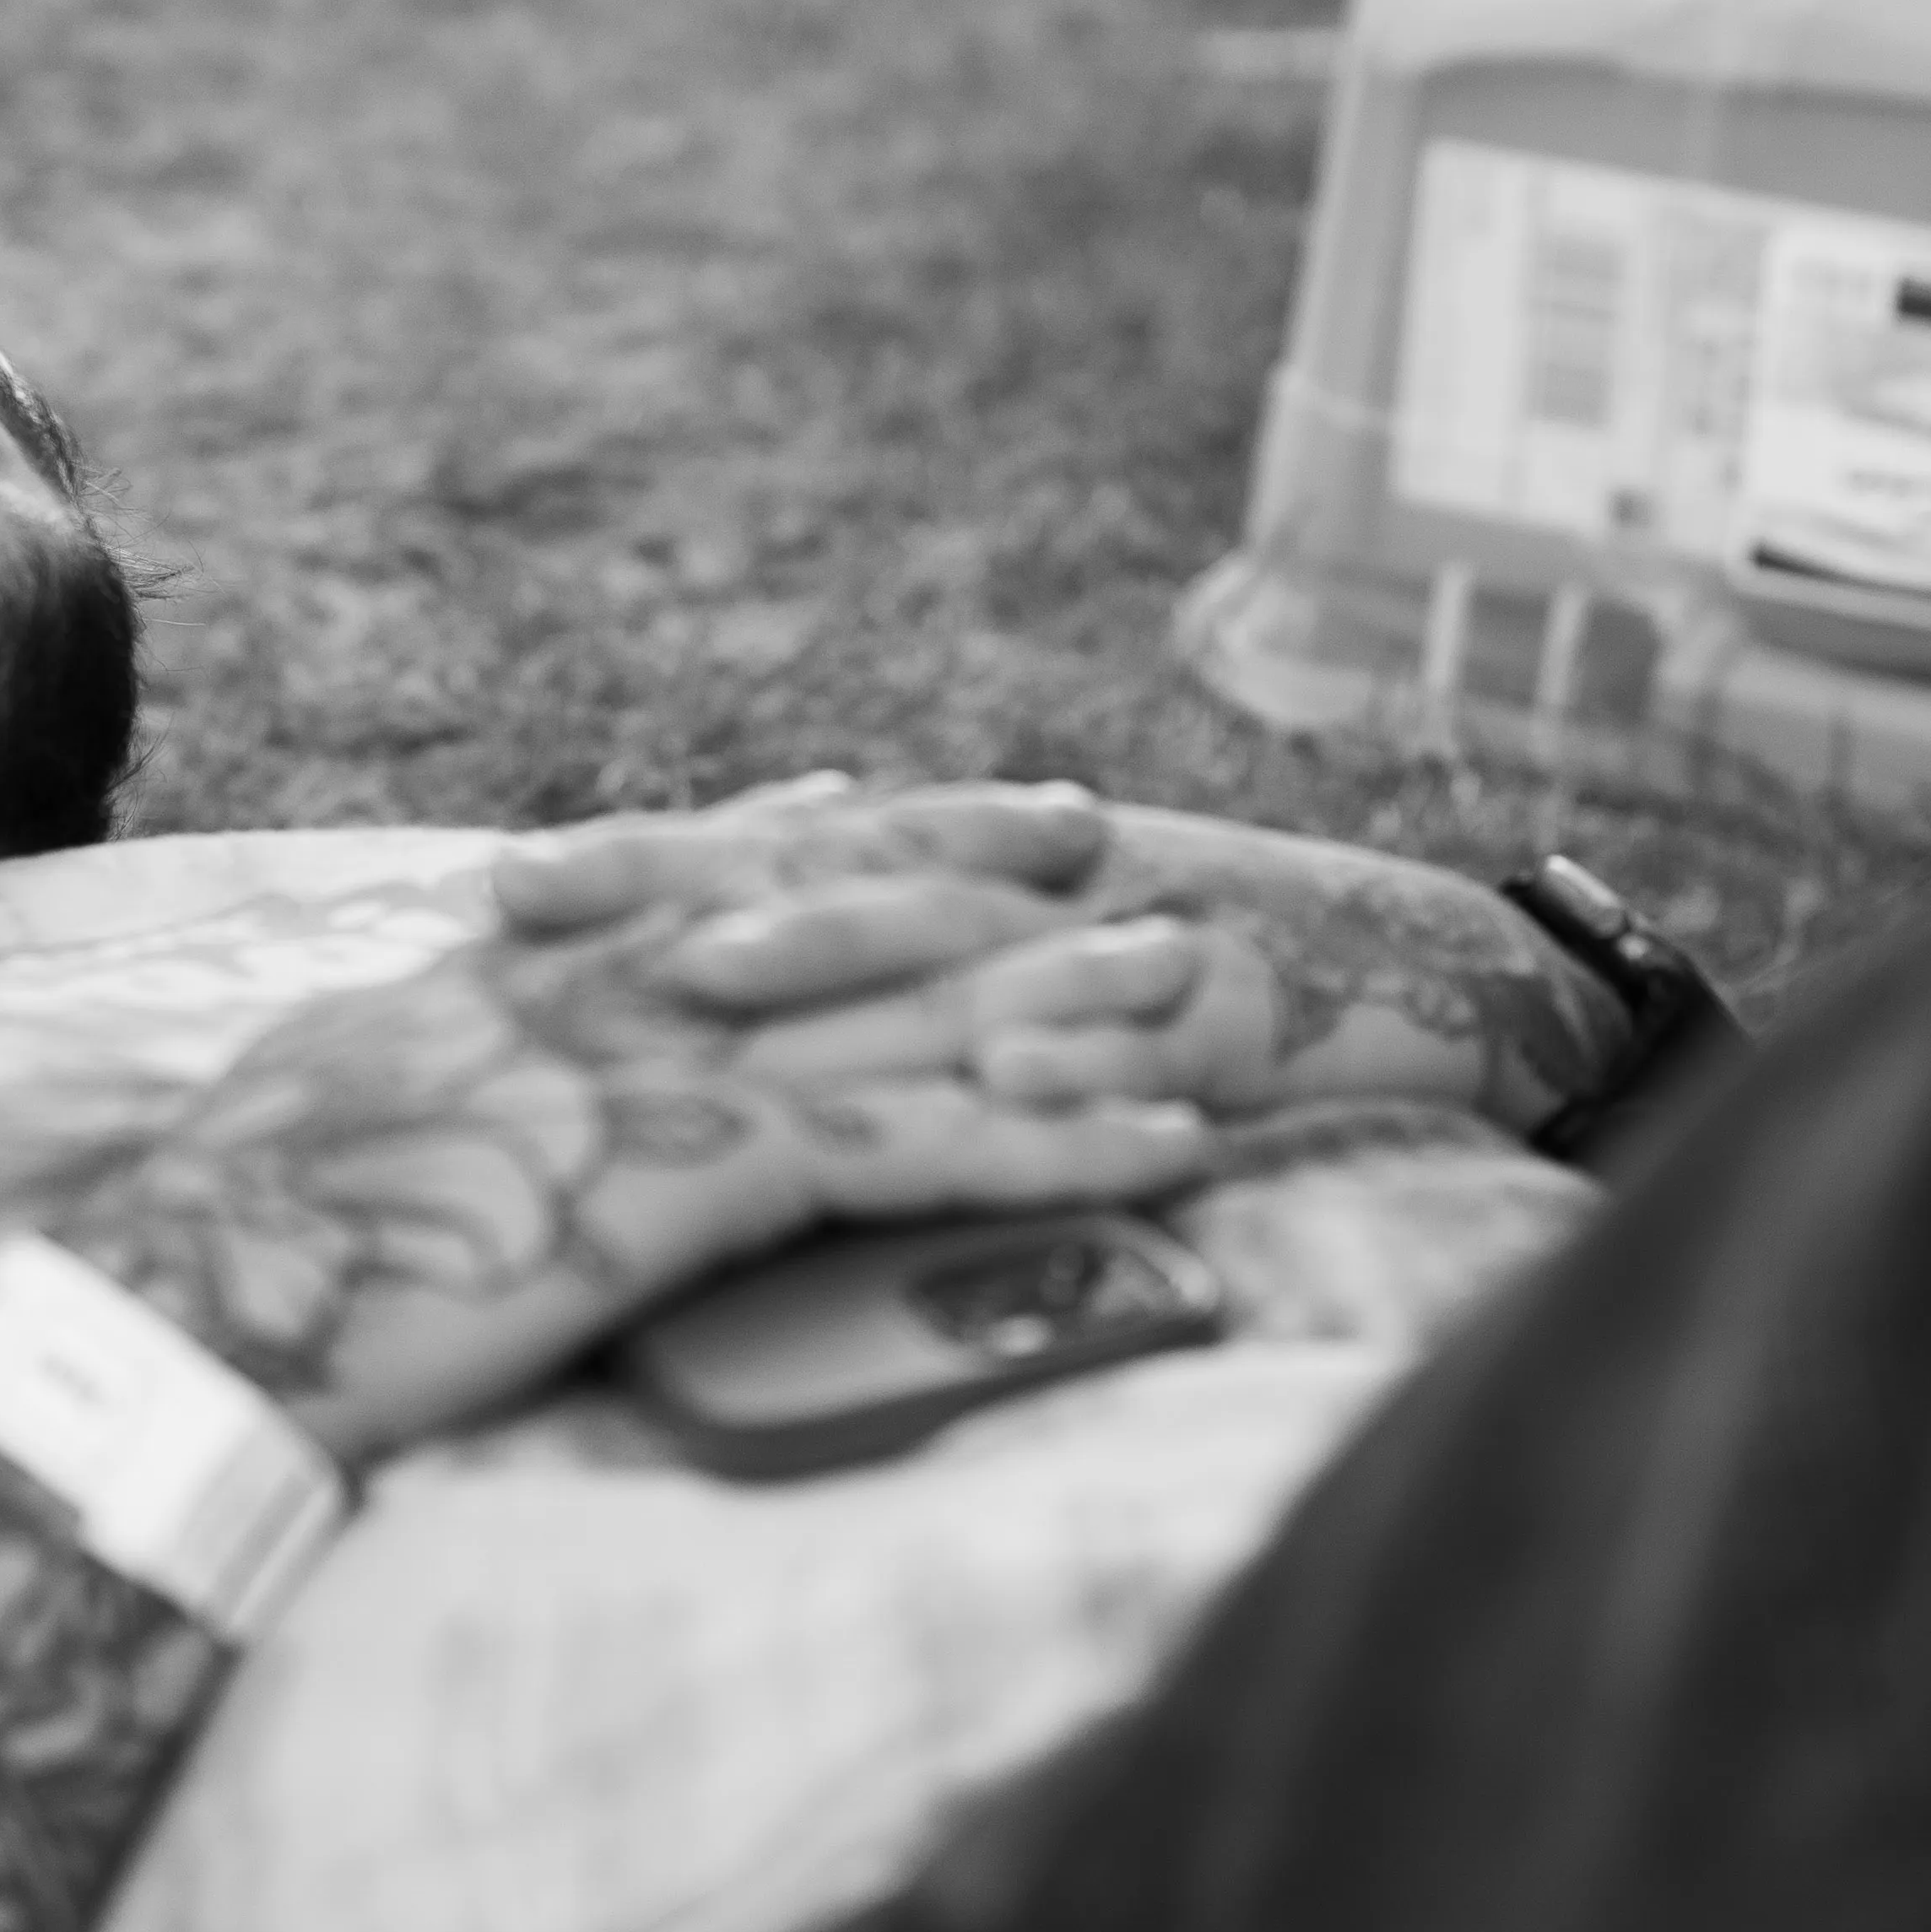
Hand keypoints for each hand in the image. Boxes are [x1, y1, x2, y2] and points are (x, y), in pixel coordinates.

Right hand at [65, 827, 1221, 1467]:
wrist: (174, 1315)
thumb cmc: (212, 1258)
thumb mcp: (310, 1130)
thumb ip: (395, 1084)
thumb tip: (405, 1073)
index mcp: (500, 982)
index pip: (678, 879)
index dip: (793, 837)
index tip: (876, 798)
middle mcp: (598, 992)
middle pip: (825, 902)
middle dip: (964, 857)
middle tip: (1085, 824)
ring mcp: (657, 1073)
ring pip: (909, 1005)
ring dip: (1064, 991)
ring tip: (1192, 968)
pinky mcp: (707, 1178)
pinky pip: (935, 1150)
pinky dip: (1070, 1143)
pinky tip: (1171, 1146)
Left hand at [508, 782, 1625, 1137]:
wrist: (1444, 982)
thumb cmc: (1219, 1007)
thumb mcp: (1044, 991)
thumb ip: (903, 1013)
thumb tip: (717, 1052)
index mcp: (971, 883)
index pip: (776, 857)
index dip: (640, 867)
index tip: (486, 890)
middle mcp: (1028, 888)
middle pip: (826, 869)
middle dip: (674, 883)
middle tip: (525, 904)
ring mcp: (1129, 941)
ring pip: (961, 935)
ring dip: (835, 946)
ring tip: (709, 978)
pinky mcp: (1241, 1015)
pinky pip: (1146, 1030)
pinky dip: (1074, 1051)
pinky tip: (996, 1074)